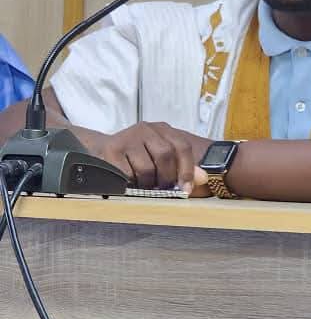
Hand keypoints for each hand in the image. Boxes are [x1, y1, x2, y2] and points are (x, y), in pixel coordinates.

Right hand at [74, 122, 210, 193]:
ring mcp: (128, 137)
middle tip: (162, 189)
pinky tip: (128, 182)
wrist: (99, 151)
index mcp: (163, 130)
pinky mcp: (112, 149)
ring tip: (142, 185)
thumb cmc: (136, 159)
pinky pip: (128, 175)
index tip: (186, 189)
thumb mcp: (161, 160)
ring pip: (147, 169)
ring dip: (147, 184)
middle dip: (166, 178)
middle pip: (165, 155)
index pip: (182, 147)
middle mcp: (146, 129)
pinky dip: (131, 184)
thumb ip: (183, 168)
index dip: (187, 170)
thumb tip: (203, 178)